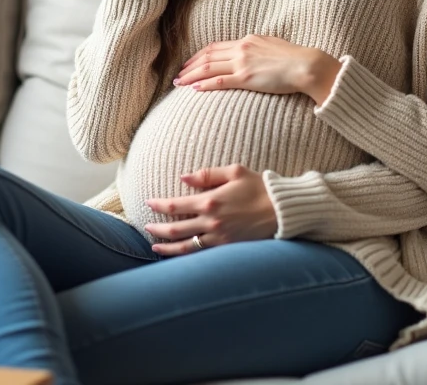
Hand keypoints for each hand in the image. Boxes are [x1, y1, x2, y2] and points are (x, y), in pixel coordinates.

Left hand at [144, 165, 276, 254]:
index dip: (158, 205)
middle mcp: (211, 222)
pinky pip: (201, 254)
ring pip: (185, 246)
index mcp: (210, 201)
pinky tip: (177, 255)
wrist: (281, 211)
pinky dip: (186, 256)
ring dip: (167, 247)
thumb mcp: (234, 172)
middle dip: (157, 229)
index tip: (148, 203)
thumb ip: (207, 174)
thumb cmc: (259, 187)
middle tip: (146, 228)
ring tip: (154, 247)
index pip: (175, 205)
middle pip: (174, 229)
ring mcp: (218, 238)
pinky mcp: (227, 247)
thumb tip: (183, 178)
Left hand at [174, 35, 342, 103]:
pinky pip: (221, 81)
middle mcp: (242, 49)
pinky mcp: (248, 78)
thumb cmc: (295, 59)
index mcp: (248, 41)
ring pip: (209, 68)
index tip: (189, 63)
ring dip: (192, 75)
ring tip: (179, 83)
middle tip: (178, 75)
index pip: (216, 47)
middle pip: (207, 56)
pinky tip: (195, 89)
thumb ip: (258, 50)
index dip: (199, 56)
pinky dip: (206, 84)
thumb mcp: (272, 47)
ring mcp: (243, 63)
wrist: (307, 65)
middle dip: (190, 66)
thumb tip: (251, 54)